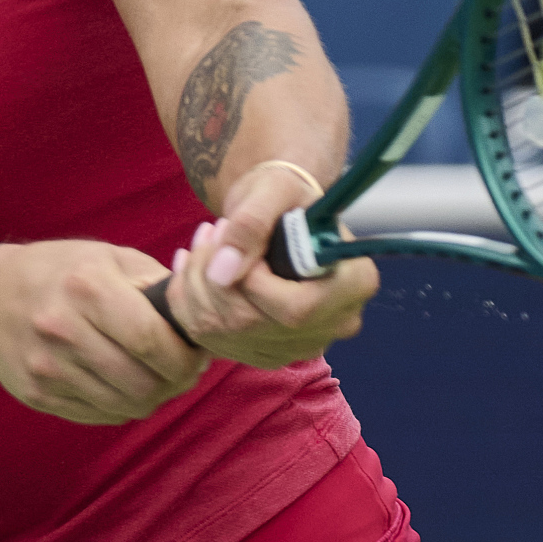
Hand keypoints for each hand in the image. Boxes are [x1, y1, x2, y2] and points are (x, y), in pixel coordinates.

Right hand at [0, 241, 209, 423]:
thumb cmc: (59, 271)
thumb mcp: (108, 257)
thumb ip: (156, 285)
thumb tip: (199, 316)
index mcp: (86, 287)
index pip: (152, 340)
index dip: (185, 356)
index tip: (196, 355)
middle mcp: (63, 329)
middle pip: (143, 382)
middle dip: (175, 382)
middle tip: (182, 371)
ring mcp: (47, 368)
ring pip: (126, 406)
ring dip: (152, 397)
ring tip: (155, 377)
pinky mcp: (38, 395)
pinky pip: (100, 416)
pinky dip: (122, 405)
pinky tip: (123, 383)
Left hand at [166, 162, 377, 368]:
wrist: (278, 211)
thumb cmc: (285, 193)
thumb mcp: (273, 189)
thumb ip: (251, 224)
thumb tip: (221, 272)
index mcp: (354, 282)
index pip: (296, 310)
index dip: (253, 282)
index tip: (235, 238)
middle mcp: (334, 323)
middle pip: (254, 325)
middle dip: (213, 277)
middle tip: (210, 232)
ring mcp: (301, 345)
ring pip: (225, 333)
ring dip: (195, 285)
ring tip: (204, 242)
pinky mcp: (267, 352)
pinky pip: (211, 339)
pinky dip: (189, 302)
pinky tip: (194, 268)